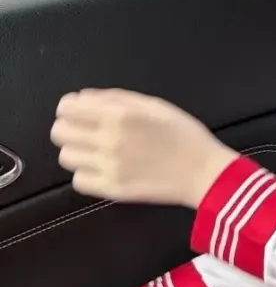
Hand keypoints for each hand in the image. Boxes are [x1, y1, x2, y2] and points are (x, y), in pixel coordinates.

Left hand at [50, 88, 237, 207]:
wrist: (204, 172)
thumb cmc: (184, 134)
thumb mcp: (154, 104)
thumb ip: (116, 97)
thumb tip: (84, 98)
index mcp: (120, 114)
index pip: (67, 108)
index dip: (69, 108)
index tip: (79, 113)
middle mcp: (109, 139)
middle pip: (60, 133)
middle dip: (69, 128)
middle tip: (85, 132)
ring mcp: (109, 167)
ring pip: (66, 157)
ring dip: (77, 152)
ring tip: (95, 153)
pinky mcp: (113, 189)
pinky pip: (78, 181)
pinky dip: (86, 174)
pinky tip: (102, 170)